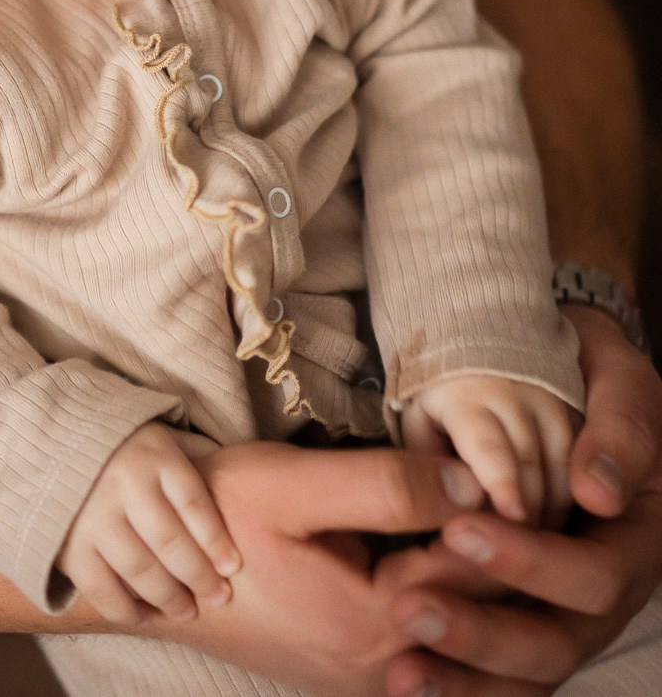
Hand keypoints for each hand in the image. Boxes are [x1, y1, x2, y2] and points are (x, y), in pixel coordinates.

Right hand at [56, 422, 239, 625]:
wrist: (60, 443)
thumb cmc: (132, 448)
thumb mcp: (168, 439)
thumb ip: (201, 459)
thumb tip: (243, 484)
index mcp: (154, 455)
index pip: (192, 502)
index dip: (215, 539)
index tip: (233, 567)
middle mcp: (122, 482)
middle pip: (168, 540)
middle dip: (198, 576)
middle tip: (219, 597)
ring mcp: (92, 515)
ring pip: (138, 569)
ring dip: (168, 597)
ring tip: (188, 611)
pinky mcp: (69, 544)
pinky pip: (100, 588)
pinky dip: (125, 609)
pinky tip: (145, 615)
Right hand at [149, 440, 485, 696]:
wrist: (160, 562)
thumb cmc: (218, 515)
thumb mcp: (294, 486)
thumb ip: (385, 486)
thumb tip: (472, 483)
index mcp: (375, 626)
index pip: (480, 571)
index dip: (504, 513)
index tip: (516, 466)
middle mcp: (382, 669)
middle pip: (479, 606)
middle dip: (504, 546)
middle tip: (520, 486)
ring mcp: (369, 677)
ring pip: (459, 626)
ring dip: (481, 571)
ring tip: (491, 511)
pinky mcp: (357, 668)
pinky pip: (431, 636)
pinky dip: (451, 594)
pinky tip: (448, 546)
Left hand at [385, 306, 661, 694]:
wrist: (561, 373)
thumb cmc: (589, 371)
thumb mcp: (617, 378)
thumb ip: (622, 429)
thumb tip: (598, 492)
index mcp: (635, 539)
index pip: (594, 576)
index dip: (532, 565)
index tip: (460, 531)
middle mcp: (603, 588)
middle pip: (557, 642)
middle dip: (483, 633)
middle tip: (409, 607)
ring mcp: (562, 609)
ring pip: (525, 669)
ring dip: (463, 676)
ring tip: (400, 673)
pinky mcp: (520, 615)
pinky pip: (496, 670)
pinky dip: (456, 682)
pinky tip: (404, 681)